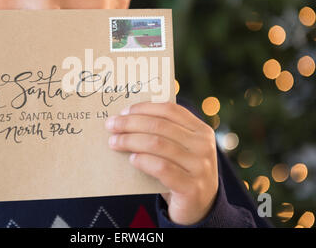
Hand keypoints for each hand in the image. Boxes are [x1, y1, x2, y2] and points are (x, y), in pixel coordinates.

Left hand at [105, 102, 218, 224]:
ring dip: (131, 141)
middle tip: (111, 125)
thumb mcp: (180, 149)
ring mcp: (200, 167)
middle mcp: (204, 146)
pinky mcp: (191, 188)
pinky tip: (131, 159)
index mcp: (201, 131)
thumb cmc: (181, 172)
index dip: (144, 108)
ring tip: (114, 142)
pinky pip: (161, 168)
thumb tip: (127, 118)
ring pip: (158, 144)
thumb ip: (164, 133)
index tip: (123, 111)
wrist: (199, 208)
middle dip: (131, 123)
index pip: (170, 110)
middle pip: (160, 126)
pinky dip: (143, 160)